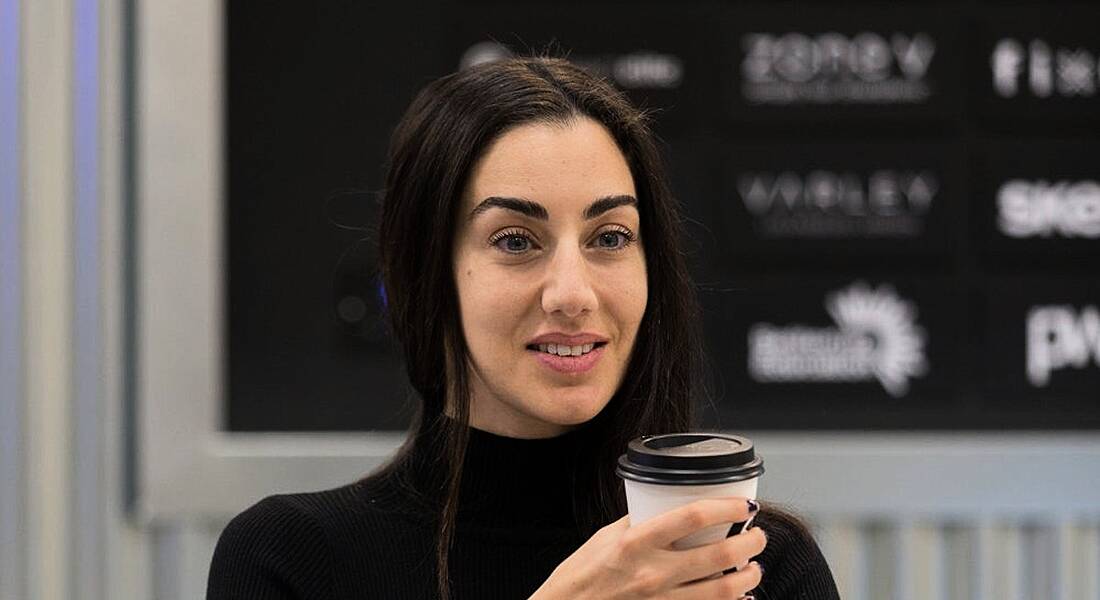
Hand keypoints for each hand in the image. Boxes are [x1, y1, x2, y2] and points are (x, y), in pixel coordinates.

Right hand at [530, 498, 766, 599]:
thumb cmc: (580, 577)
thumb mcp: (606, 538)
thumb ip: (638, 524)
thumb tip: (667, 509)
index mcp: (635, 543)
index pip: (692, 517)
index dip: (726, 508)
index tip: (743, 506)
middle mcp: (652, 573)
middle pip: (719, 554)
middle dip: (750, 543)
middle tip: (758, 535)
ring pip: (723, 590)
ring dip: (748, 576)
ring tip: (753, 567)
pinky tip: (739, 596)